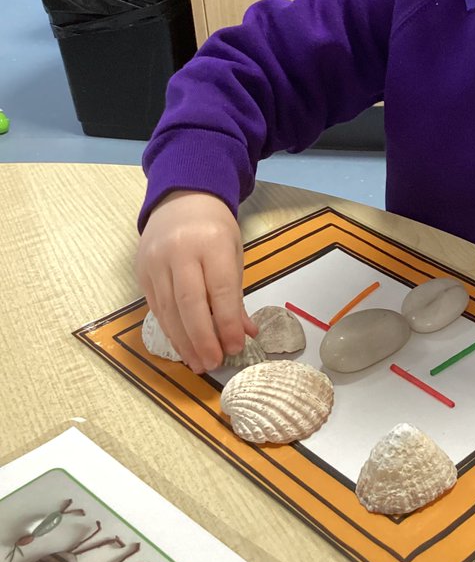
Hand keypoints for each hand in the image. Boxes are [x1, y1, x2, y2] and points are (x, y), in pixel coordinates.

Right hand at [135, 190, 256, 372]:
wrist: (181, 198)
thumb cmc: (213, 227)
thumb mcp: (233, 252)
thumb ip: (236, 293)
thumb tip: (245, 333)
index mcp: (211, 242)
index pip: (220, 289)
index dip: (228, 323)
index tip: (236, 347)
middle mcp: (180, 251)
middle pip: (190, 303)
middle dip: (203, 338)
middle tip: (214, 363)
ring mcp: (156, 261)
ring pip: (169, 310)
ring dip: (185, 341)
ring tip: (199, 363)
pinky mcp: (141, 271)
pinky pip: (156, 307)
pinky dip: (171, 329)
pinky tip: (183, 345)